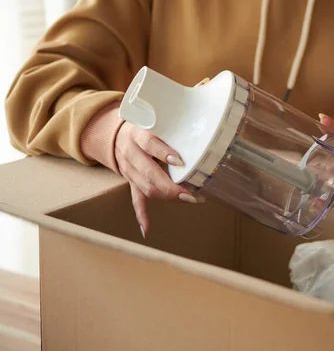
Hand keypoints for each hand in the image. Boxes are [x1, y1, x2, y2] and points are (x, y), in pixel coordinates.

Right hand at [115, 122, 202, 237]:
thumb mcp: (153, 121)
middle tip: (190, 192)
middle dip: (170, 185)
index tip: (180, 161)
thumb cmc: (144, 127)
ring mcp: (129, 170)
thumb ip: (172, 128)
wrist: (115, 135)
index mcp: (137, 135)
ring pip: (146, 187)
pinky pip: (135, 200)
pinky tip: (148, 229)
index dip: (164, 153)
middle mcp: (131, 153)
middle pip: (149, 173)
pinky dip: (142, 215)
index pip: (149, 143)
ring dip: (167, 196)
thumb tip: (202, 135)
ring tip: (189, 199)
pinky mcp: (130, 182)